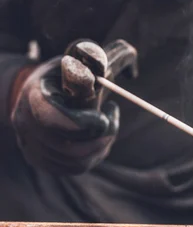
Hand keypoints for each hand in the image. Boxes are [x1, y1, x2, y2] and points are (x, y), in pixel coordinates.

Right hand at [11, 39, 137, 174]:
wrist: (41, 89)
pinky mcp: (41, 159)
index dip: (81, 122)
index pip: (51, 118)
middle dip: (99, 136)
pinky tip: (100, 136)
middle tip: (111, 116)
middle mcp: (26, 123)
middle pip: (66, 146)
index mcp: (34, 95)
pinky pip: (74, 168)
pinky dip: (95, 155)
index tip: (103, 117)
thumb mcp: (81, 57)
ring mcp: (31, 145)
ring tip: (108, 123)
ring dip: (101, 145)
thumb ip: (106, 57)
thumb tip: (132, 72)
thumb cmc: (67, 71)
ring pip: (74, 161)